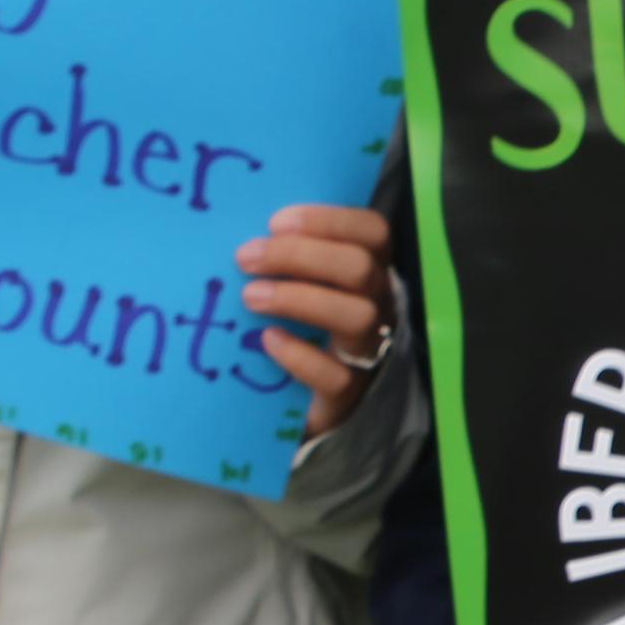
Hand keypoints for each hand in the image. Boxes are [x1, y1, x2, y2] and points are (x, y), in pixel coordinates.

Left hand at [242, 202, 396, 436]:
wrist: (301, 405)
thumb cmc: (299, 328)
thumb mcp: (301, 286)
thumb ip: (286, 259)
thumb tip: (245, 234)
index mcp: (371, 270)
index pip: (373, 231)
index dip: (329, 220)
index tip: (275, 223)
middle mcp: (380, 305)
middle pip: (360, 268)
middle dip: (300, 255)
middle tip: (246, 257)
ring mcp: (369, 349)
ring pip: (357, 316)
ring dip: (299, 298)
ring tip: (250, 296)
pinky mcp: (350, 393)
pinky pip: (335, 374)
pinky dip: (300, 354)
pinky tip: (268, 340)